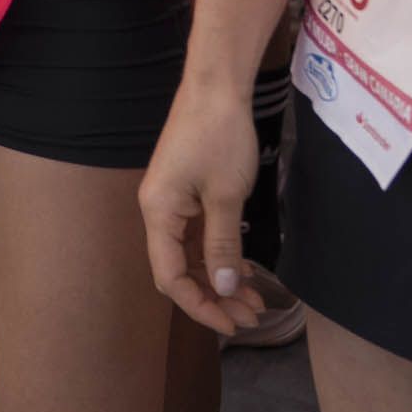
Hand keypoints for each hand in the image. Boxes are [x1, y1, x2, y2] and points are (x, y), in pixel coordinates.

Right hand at [137, 84, 266, 334]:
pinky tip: (242, 269)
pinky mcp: (187, 192)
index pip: (170, 276)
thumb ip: (222, 245)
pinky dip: (219, 256)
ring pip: (191, 255)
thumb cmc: (219, 137)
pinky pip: (198, 236)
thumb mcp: (225, 196)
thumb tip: (221, 289)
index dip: (199, 305)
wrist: (216, 87)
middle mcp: (159, 211)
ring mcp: (173, 201)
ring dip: (218, 279)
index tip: (231, 324)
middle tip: (251, 317)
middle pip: (179, 269)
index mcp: (158, 212)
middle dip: (212, 297)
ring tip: (253, 300)